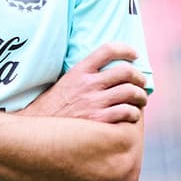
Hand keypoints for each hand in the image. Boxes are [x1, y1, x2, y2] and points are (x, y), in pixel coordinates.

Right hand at [24, 42, 147, 122]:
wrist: (39, 130)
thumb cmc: (53, 107)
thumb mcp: (64, 82)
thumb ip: (83, 75)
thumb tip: (104, 70)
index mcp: (80, 71)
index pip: (108, 50)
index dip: (126, 49)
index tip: (134, 55)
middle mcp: (89, 84)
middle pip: (126, 71)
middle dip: (139, 77)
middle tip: (142, 83)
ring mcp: (94, 102)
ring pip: (131, 92)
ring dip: (141, 97)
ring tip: (140, 100)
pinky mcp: (99, 121)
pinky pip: (127, 112)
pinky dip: (134, 114)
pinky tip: (131, 116)